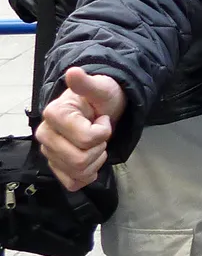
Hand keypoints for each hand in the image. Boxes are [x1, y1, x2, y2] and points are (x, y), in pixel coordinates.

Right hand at [37, 68, 123, 190]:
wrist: (100, 109)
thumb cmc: (101, 98)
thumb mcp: (101, 88)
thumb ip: (87, 83)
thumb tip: (73, 73)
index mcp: (53, 115)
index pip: (87, 139)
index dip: (103, 132)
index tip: (102, 119)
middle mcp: (45, 135)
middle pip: (80, 160)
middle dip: (100, 148)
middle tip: (100, 134)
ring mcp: (48, 152)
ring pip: (78, 173)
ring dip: (96, 160)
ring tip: (96, 144)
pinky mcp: (55, 166)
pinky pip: (73, 183)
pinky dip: (88, 175)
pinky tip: (91, 159)